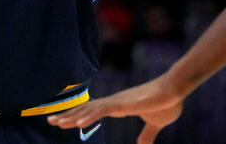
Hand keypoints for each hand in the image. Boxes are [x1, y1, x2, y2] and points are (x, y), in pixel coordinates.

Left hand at [46, 76, 184, 143]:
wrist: (176, 91)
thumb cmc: (166, 103)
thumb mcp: (154, 124)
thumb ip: (147, 135)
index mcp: (118, 106)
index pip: (92, 111)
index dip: (77, 115)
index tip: (62, 121)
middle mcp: (114, 102)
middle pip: (86, 109)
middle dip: (68, 115)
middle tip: (50, 121)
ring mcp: (118, 101)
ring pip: (90, 109)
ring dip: (73, 116)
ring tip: (57, 123)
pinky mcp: (124, 103)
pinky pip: (102, 110)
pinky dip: (89, 116)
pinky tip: (78, 122)